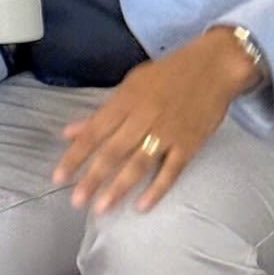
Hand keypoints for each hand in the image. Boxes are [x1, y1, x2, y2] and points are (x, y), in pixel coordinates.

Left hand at [53, 28, 260, 215]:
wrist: (214, 66)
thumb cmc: (168, 74)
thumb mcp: (131, 84)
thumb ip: (101, 112)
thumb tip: (69, 132)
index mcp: (125, 100)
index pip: (94, 131)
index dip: (76, 155)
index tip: (58, 176)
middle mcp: (143, 117)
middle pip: (113, 151)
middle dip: (93, 177)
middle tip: (76, 201)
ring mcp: (167, 132)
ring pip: (139, 164)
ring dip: (119, 187)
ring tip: (102, 209)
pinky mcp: (189, 144)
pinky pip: (171, 171)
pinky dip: (157, 189)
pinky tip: (142, 206)